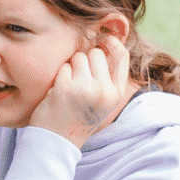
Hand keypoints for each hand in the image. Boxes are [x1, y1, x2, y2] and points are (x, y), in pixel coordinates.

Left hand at [28, 34, 133, 149]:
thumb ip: (107, 77)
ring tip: (69, 87)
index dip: (112, 42)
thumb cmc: (77, 116)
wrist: (57, 140)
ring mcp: (86, 89)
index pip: (121, 56)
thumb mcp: (102, 101)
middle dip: (85, 59)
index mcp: (116, 94)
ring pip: (79, 57)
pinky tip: (59, 92)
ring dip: (71, 67)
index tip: (104, 38)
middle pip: (97, 53)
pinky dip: (59, 76)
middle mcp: (104, 91)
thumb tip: (106, 44)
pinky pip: (64, 66)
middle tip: (78, 79)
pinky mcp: (66, 87)